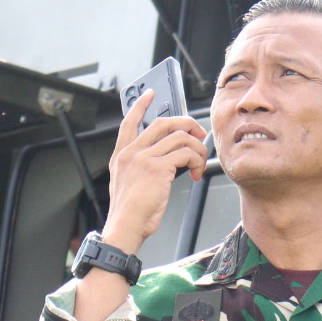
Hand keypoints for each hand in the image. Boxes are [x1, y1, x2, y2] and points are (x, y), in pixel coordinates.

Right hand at [102, 90, 208, 251]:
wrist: (126, 226)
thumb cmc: (131, 212)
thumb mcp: (128, 183)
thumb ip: (142, 167)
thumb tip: (170, 158)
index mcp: (122, 155)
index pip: (129, 122)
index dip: (141, 106)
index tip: (150, 94)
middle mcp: (132, 152)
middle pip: (164, 123)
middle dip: (187, 124)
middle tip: (199, 135)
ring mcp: (144, 158)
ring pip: (180, 137)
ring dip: (197, 149)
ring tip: (199, 164)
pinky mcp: (158, 168)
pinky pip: (186, 154)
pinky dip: (197, 162)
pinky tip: (196, 174)